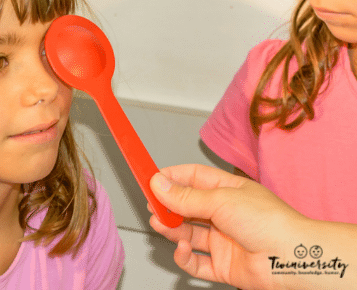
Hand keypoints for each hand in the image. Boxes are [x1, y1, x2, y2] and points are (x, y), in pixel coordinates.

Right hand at [148, 164, 307, 289]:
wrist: (291, 259)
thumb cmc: (269, 222)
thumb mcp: (220, 200)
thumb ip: (186, 196)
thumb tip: (160, 184)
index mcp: (226, 190)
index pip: (192, 178)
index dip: (171, 177)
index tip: (151, 178)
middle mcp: (223, 214)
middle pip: (186, 206)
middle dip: (167, 205)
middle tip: (152, 205)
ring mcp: (222, 239)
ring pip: (187, 233)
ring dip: (172, 229)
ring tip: (161, 224)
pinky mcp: (222, 264)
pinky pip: (195, 262)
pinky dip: (184, 256)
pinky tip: (182, 248)